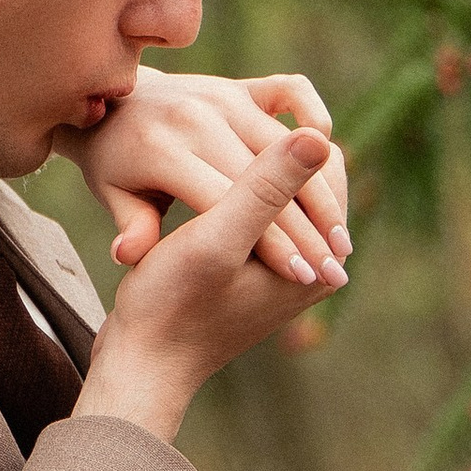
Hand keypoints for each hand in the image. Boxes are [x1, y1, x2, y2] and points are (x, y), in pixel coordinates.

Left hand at [70, 69, 350, 287]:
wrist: (112, 105)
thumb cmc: (114, 166)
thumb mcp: (111, 196)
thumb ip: (130, 226)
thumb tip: (129, 255)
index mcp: (161, 148)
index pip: (226, 201)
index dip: (268, 241)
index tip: (300, 278)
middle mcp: (197, 114)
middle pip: (264, 177)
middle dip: (304, 229)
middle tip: (332, 274)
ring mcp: (223, 94)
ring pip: (288, 146)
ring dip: (321, 194)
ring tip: (341, 244)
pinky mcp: (241, 83)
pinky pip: (294, 92)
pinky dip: (316, 120)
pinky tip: (330, 166)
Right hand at [76, 128, 347, 446]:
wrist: (143, 363)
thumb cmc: (173, 304)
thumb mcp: (216, 237)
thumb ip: (267, 188)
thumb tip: (318, 136)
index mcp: (319, 260)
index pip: (327, 166)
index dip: (287, 129)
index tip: (244, 107)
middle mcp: (315, 268)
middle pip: (309, 180)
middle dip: (274, 148)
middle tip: (230, 113)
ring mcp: (288, 273)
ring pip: (284, 196)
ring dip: (256, 167)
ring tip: (213, 137)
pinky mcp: (259, 275)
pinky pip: (263, 215)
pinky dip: (241, 189)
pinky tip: (205, 172)